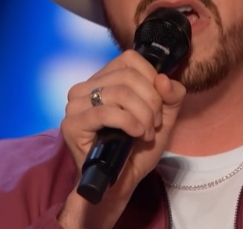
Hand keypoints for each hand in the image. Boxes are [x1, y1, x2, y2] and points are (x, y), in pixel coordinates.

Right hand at [57, 50, 185, 228]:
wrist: (121, 183)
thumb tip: (163, 79)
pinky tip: (136, 134)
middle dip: (151, 101)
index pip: (130, 59)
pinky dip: (129, 123)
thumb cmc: (137, 148)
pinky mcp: (71, 124)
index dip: (151, 79)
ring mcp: (75, 105)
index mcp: (103, 80)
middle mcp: (85, 88)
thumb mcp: (164, 117)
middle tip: (154, 124)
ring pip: (119, 93)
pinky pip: (105, 113)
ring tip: (146, 133)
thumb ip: (171, 95)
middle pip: (128, 76)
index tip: (158, 104)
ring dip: (142, 115)